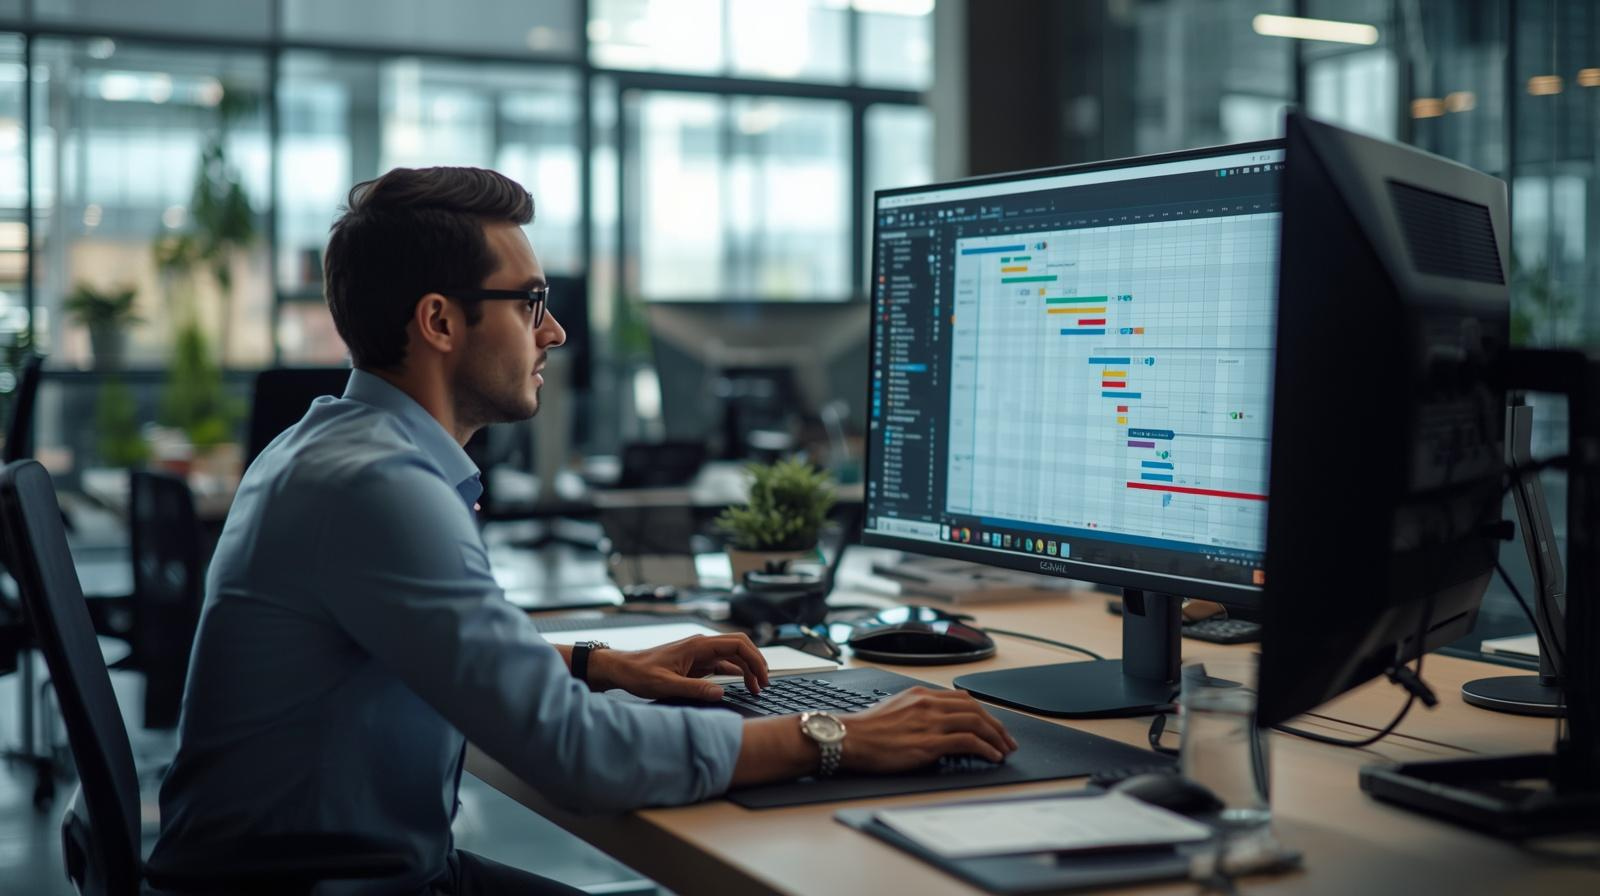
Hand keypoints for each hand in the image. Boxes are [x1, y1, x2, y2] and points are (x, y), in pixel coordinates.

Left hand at [588, 633, 769, 701]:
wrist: (623, 669)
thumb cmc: (640, 674)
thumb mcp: (666, 685)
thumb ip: (694, 689)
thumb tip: (720, 692)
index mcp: (698, 645)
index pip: (738, 643)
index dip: (755, 659)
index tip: (763, 677)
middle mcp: (702, 646)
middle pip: (740, 647)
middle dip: (756, 663)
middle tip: (764, 684)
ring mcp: (700, 653)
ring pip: (734, 656)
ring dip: (748, 669)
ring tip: (756, 688)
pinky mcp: (697, 663)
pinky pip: (723, 664)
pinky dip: (736, 673)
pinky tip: (741, 685)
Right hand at [837, 687, 1018, 771]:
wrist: (849, 739)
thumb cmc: (866, 730)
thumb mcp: (895, 709)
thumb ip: (917, 711)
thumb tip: (935, 722)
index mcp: (921, 695)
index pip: (963, 698)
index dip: (983, 712)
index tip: (992, 724)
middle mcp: (928, 704)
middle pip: (975, 709)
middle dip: (996, 725)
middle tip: (1007, 739)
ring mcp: (930, 723)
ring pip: (976, 722)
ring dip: (996, 737)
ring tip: (1004, 750)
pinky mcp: (929, 743)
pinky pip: (968, 741)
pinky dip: (985, 748)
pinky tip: (991, 756)